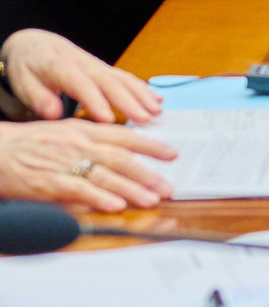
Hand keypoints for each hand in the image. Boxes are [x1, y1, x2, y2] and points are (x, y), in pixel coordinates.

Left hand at [0, 30, 160, 122]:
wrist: (36, 44)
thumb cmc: (28, 65)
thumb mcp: (24, 81)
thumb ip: (39, 98)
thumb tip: (54, 114)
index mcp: (63, 68)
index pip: (83, 86)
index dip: (97, 102)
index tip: (109, 119)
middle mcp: (86, 66)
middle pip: (111, 83)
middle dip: (130, 101)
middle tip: (145, 119)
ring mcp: (98, 67)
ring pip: (124, 79)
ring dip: (142, 95)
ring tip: (157, 111)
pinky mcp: (104, 70)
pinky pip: (126, 78)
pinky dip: (143, 88)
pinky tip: (156, 99)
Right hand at [0, 119, 176, 211]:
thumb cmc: (28, 143)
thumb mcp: (64, 132)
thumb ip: (91, 139)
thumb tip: (120, 148)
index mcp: (83, 129)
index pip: (125, 136)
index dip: (151, 144)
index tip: (172, 154)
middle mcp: (78, 143)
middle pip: (121, 158)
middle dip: (148, 173)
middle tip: (168, 186)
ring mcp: (64, 163)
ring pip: (105, 175)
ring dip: (132, 189)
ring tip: (151, 199)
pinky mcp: (49, 182)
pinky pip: (79, 190)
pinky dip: (100, 198)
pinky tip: (117, 205)